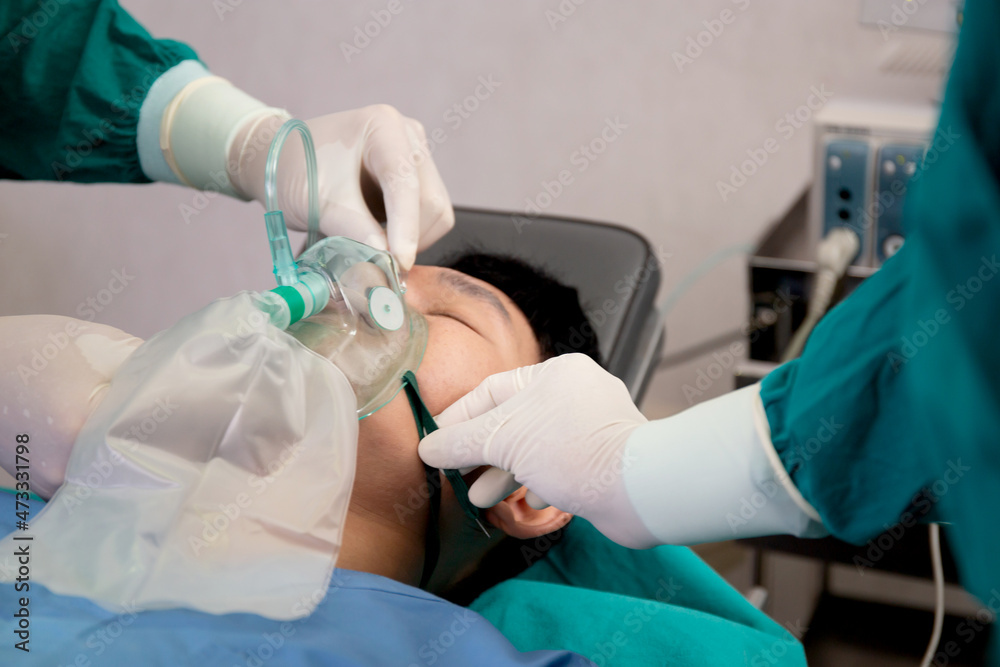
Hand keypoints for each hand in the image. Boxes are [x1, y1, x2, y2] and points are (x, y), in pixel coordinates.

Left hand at [229, 105, 453, 269]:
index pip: (405, 182)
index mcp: (384, 126)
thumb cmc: (295, 171)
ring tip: (372, 246)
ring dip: (410, 240)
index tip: (398, 262)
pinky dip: (409, 237)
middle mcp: (409, 137)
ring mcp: (416, 157)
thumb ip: (355, 230)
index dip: (405, 226)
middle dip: (408, 238)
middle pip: (430, 201)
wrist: (284, 164)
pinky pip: (430, 219)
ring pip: (436, 214)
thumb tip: (385, 263)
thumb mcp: (319, 203)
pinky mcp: (417, 180)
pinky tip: (378, 236)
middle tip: (378, 263)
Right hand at [418, 354, 656, 547]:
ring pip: (534, 444)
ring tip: (479, 497)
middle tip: (454, 475)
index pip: (491, 390)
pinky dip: (534, 479)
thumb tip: (426, 447)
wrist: (639, 488)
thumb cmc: (572, 450)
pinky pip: (557, 463)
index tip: (434, 443)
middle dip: (480, 451)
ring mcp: (591, 425)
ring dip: (503, 471)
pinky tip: (521, 499)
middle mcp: (575, 393)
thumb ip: (461, 443)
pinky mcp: (603, 457)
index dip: (458, 418)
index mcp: (554, 373)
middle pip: (512, 420)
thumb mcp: (504, 441)